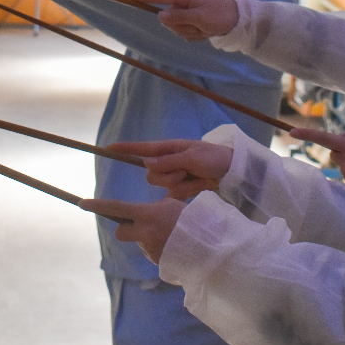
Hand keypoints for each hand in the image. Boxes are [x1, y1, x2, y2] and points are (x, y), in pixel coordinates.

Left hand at [80, 197, 185, 262]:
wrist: (207, 245)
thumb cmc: (192, 219)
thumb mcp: (173, 205)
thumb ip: (155, 208)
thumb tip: (144, 213)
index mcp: (148, 214)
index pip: (116, 207)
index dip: (97, 205)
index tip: (82, 203)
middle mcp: (144, 232)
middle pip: (121, 232)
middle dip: (126, 229)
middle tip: (141, 226)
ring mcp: (149, 248)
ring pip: (138, 242)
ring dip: (146, 239)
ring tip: (168, 236)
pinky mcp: (155, 260)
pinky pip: (150, 252)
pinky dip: (158, 249)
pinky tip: (172, 246)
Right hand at [109, 138, 234, 199]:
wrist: (236, 174)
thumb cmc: (216, 158)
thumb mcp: (193, 157)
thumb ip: (169, 161)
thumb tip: (145, 164)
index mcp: (171, 149)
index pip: (144, 149)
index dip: (126, 149)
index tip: (108, 148)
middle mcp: (170, 163)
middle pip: (152, 174)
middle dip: (168, 175)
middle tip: (187, 172)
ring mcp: (177, 177)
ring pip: (163, 186)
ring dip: (180, 185)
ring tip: (198, 179)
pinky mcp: (183, 190)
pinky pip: (174, 195)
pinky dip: (186, 193)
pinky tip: (199, 187)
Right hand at [129, 0, 239, 40]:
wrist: (237, 21)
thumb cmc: (219, 15)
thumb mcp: (200, 17)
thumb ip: (179, 17)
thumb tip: (160, 15)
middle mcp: (183, 4)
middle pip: (168, 19)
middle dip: (181, 27)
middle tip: (198, 27)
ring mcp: (187, 13)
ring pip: (176, 28)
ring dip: (190, 32)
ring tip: (204, 29)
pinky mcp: (191, 22)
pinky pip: (184, 33)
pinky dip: (194, 35)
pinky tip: (205, 32)